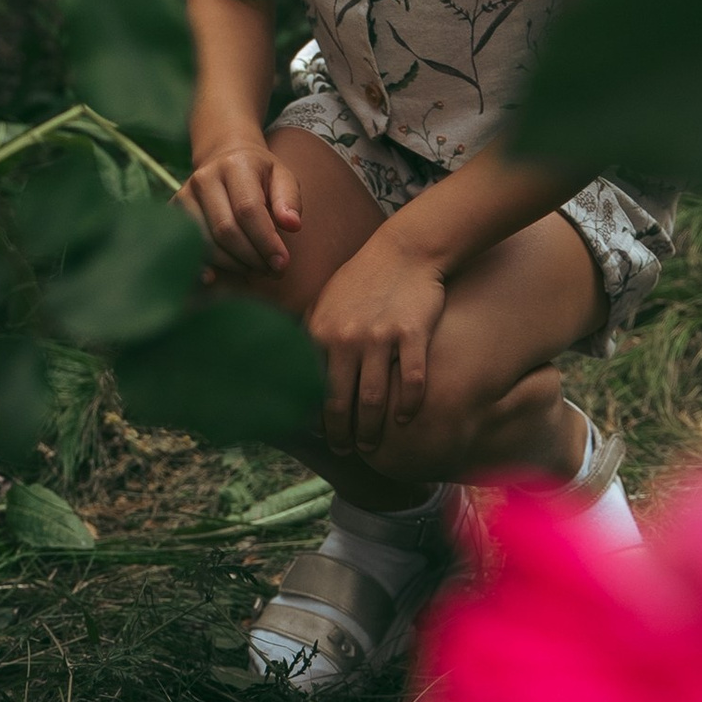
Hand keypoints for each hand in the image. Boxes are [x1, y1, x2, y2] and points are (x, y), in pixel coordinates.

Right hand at [181, 131, 301, 277]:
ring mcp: (184, 195)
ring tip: (254, 268)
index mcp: (235, 165)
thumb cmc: (258, 174)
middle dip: (251, 257)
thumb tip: (293, 225)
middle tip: (271, 271)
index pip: (248, 209)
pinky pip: (187, 246)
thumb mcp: (282, 177)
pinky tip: (216, 277)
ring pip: (206, 242)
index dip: (265, 241)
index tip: (282, 263)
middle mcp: (204, 178)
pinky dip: (203, 266)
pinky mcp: (174, 211)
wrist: (224, 159)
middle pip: (226, 230)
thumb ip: (289, 200)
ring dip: (233, 264)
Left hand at [309, 231, 448, 456]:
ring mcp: (380, 336)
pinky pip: (411, 380)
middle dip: (341, 435)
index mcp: (321, 331)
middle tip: (347, 451)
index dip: (313, 418)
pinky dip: (408, 404)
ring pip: (374, 399)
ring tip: (372, 445)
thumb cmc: (362, 280)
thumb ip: (310, 334)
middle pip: (341, 403)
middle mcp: (346, 336)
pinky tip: (405, 417)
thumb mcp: (325, 302)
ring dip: (372, 430)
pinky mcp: (412, 332)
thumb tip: (289, 369)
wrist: (404, 250)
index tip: (319, 436)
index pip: (311, 388)